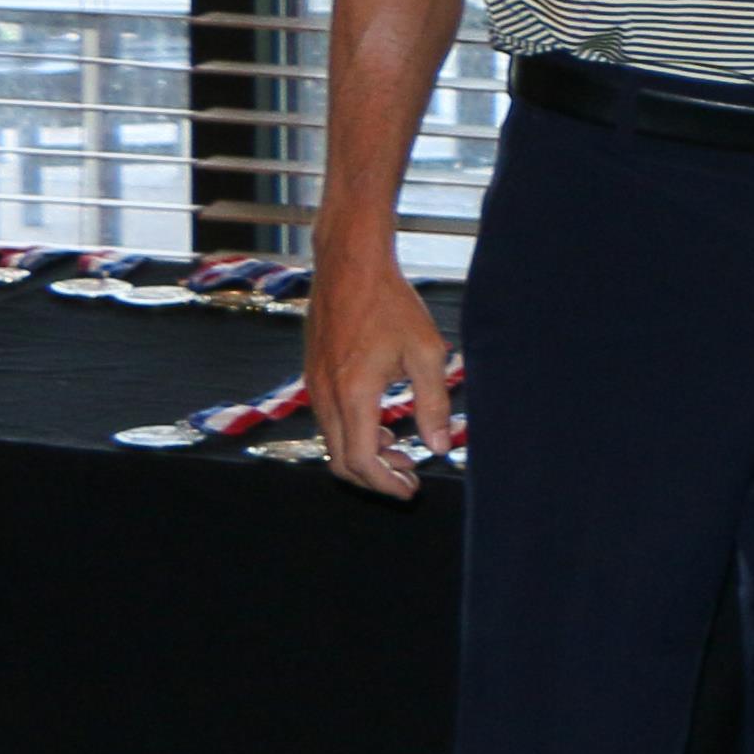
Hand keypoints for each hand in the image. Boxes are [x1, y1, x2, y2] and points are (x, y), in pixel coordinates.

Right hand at [302, 255, 454, 499]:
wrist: (350, 265)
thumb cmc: (391, 303)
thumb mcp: (426, 353)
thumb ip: (434, 404)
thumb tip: (440, 448)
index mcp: (353, 394)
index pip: (362, 460)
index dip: (386, 483)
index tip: (410, 488)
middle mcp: (325, 395)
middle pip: (341, 460)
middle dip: (375, 476)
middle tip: (409, 477)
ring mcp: (314, 385)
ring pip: (332, 442)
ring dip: (365, 454)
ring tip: (403, 452)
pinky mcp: (313, 375)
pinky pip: (328, 420)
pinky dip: (353, 433)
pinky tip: (384, 425)